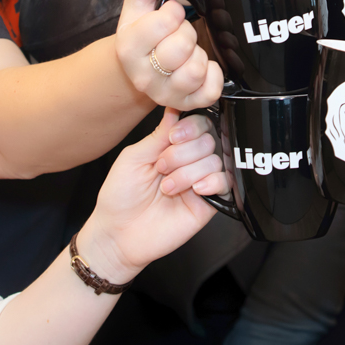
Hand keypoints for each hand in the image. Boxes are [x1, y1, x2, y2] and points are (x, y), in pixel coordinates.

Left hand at [76, 109, 228, 281]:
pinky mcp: (209, 203)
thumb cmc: (120, 197)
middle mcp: (189, 162)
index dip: (189, 128)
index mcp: (172, 147)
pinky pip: (225, 183)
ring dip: (188, 172)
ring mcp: (200, 182)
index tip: (172, 138)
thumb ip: (157, 135)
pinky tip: (193, 191)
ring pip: (215, 160)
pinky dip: (210, 182)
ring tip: (168, 188)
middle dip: (183, 153)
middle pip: (208, 139)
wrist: (118, 235)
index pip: (198, 124)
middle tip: (161, 169)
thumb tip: (175, 109)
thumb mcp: (133, 158)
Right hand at [115, 0, 223, 109]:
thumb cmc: (144, 24)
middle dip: (187, 32)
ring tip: (187, 50)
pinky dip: (213, 74)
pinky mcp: (186, 104)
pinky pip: (211, 90)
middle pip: (182, 47)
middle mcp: (142, 76)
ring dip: (198, 53)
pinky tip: (201, 65)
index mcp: (128, 47)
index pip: (166, 22)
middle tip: (178, 32)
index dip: (174, 11)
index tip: (170, 13)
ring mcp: (164, 94)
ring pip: (196, 70)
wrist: (142, 60)